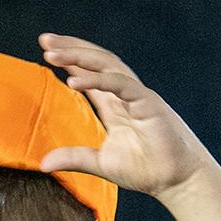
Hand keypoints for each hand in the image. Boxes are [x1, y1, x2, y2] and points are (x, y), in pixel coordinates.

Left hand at [37, 33, 214, 197]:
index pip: (89, 74)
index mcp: (115, 105)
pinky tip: (73, 81)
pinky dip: (97, 80)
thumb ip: (74, 158)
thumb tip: (43, 163)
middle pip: (96, 62)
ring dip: (79, 57)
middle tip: (45, 40)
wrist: (177, 181)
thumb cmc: (146, 170)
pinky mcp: (148, 104)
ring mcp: (138, 96)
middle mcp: (125, 95)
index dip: (70, 61)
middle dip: (70, 49)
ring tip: (53, 53)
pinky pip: (121, 85)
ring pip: (107, 66)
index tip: (47, 50)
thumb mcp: (101, 163)